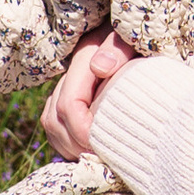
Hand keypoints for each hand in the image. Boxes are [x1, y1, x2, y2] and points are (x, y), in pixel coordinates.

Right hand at [42, 29, 136, 160]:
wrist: (138, 34)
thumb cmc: (141, 39)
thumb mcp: (133, 38)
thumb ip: (119, 49)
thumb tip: (100, 67)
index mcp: (84, 58)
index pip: (70, 106)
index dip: (84, 132)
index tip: (104, 148)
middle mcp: (68, 75)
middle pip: (55, 121)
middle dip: (76, 145)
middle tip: (102, 161)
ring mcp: (64, 87)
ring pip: (52, 126)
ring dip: (70, 147)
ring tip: (95, 159)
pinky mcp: (66, 99)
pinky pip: (56, 127)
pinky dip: (69, 144)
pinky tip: (90, 151)